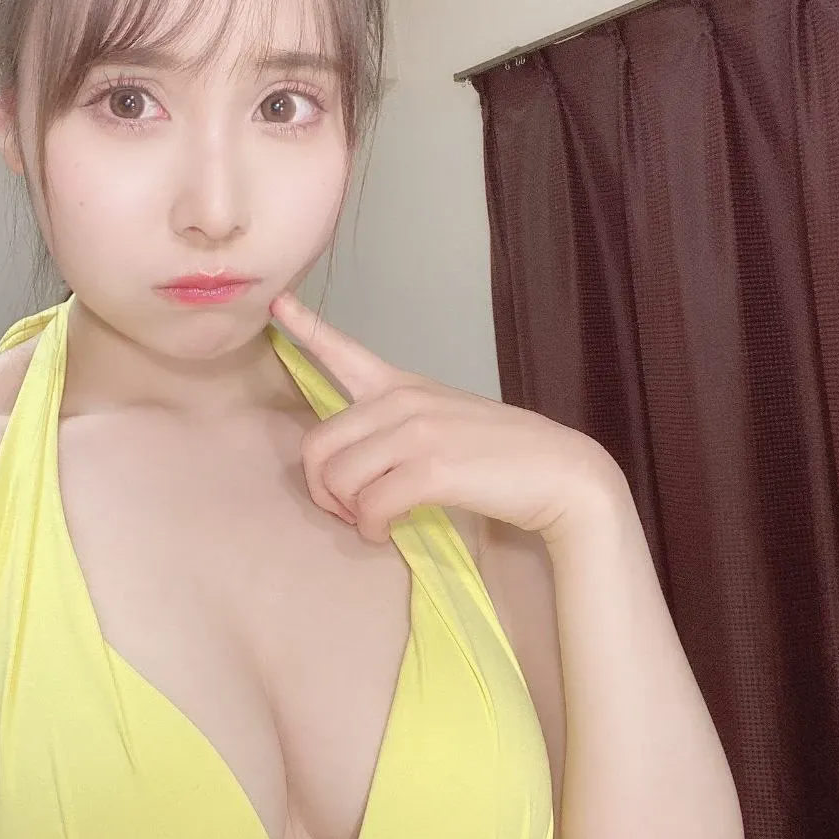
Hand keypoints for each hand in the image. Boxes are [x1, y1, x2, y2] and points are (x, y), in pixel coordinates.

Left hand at [268, 289, 624, 548]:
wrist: (560, 473)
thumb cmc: (500, 457)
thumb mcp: (444, 424)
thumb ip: (397, 431)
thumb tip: (353, 473)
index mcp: (403, 386)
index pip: (345, 352)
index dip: (306, 329)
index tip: (278, 304)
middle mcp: (402, 401)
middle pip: (317, 444)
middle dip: (321, 488)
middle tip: (346, 510)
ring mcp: (416, 431)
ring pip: (339, 478)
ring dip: (348, 513)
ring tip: (372, 523)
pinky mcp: (431, 467)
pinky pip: (370, 506)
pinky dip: (371, 529)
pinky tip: (385, 533)